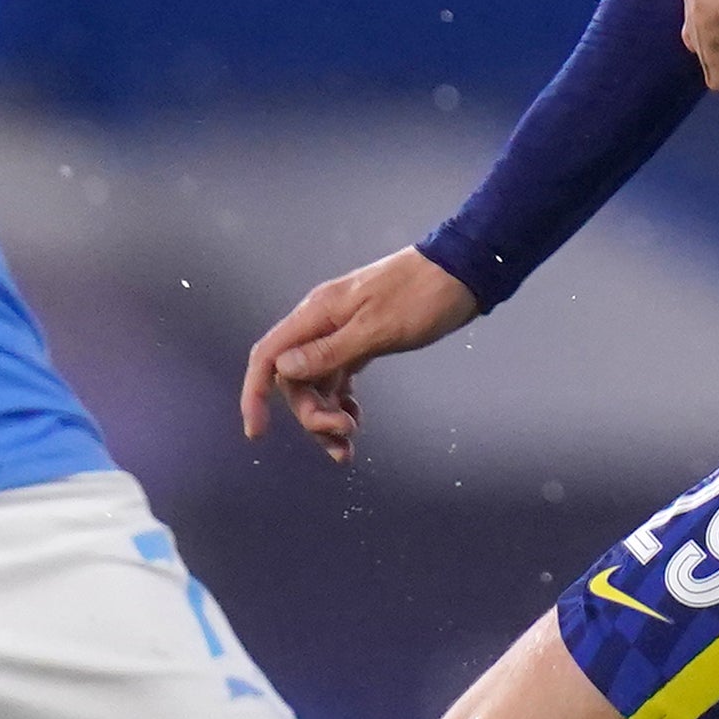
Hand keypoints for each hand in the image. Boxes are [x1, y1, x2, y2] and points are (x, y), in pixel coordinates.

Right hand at [236, 248, 480, 461]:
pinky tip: (356, 418)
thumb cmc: (423, 295)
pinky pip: (339, 378)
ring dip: (327, 416)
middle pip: (294, 380)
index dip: (256, 394)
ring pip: (318, 383)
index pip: (268, 356)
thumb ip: (329, 351)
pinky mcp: (362, 340)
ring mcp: (342, 332)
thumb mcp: (377, 328)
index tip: (258, 432)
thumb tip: (282, 370)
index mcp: (317, 315)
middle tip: (342, 436)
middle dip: (310, 414)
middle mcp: (322, 324)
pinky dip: (343, 402)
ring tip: (349, 445)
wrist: (463, 272)